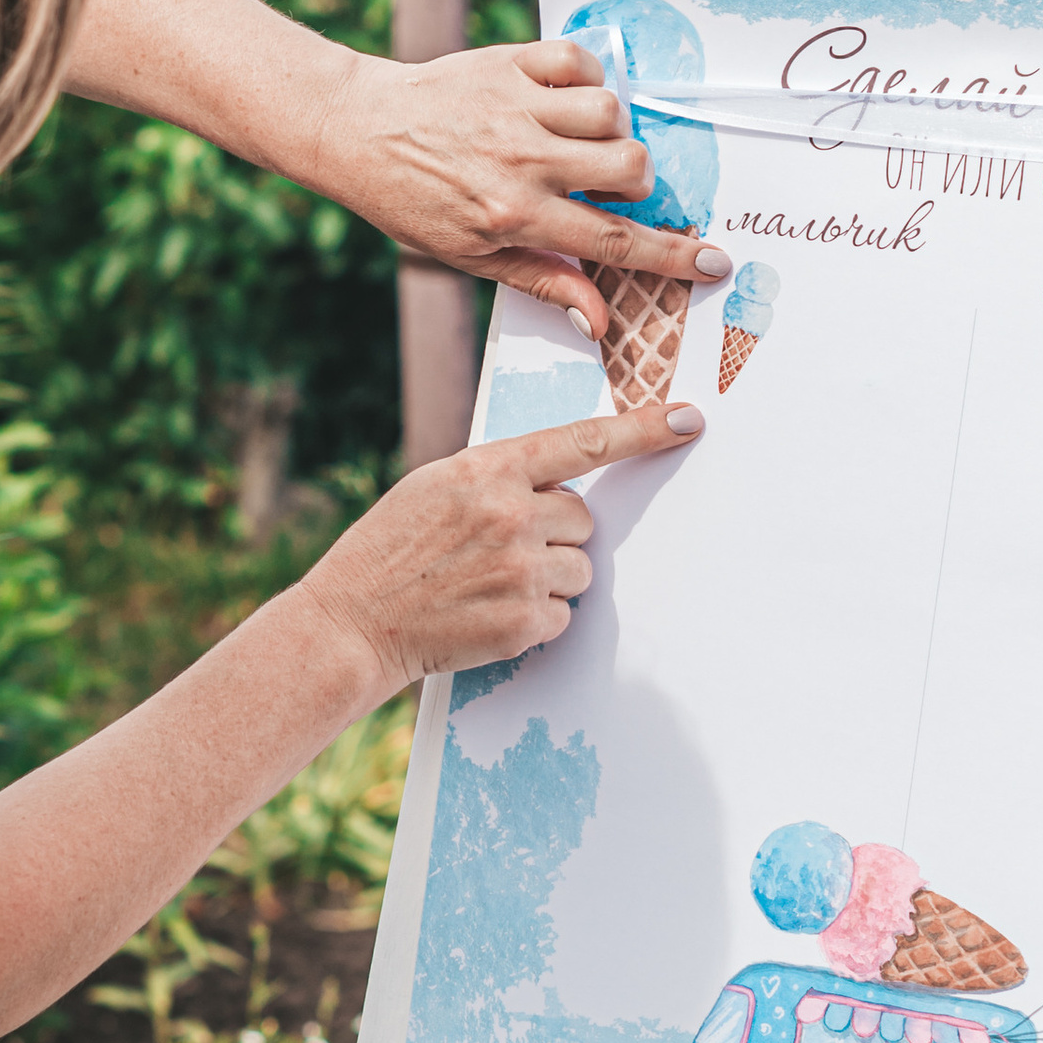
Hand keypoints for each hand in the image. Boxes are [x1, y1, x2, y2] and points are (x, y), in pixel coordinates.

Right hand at [301, 400, 701, 687]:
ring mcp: (521, 570)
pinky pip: (564, 615)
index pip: (583, 441)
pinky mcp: (524, 621)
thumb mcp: (436, 486)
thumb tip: (560, 484)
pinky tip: (488, 614)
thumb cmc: (391, 550)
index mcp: (488, 469)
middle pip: (583, 519)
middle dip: (554, 536)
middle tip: (497, 551)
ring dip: (550, 580)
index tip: (690, 419)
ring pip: (582, 570)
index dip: (643, 429)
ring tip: (490, 585)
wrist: (352, 622)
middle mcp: (511, 514)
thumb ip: (500, 476)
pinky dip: (535, 619)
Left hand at [314, 42, 728, 342]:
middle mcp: (523, 160)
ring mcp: (517, 106)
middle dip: (639, 181)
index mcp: (515, 215)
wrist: (358, 131)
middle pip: (631, 166)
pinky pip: (580, 61)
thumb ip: (542, 282)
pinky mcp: (509, 62)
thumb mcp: (471, 257)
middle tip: (610, 186)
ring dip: (610, 127)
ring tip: (578, 139)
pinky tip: (563, 97)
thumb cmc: (412, 201)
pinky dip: (585, 76)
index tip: (714, 263)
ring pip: (612, 110)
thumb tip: (599, 322)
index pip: (614, 242)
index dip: (674, 257)